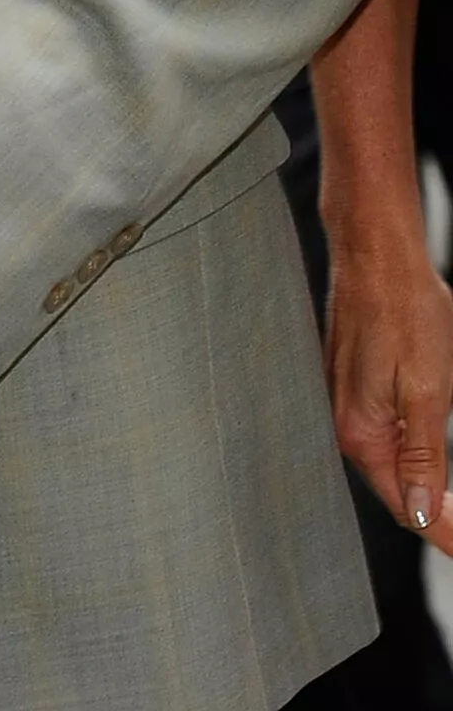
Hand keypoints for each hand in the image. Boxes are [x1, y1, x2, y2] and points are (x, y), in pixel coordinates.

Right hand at [326, 243, 452, 554]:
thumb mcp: (427, 389)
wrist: (376, 253)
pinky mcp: (353, 384)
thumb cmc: (403, 311)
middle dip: (434, 519)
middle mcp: (345, 423)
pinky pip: (383, 437)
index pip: (407, 507)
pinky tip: (428, 462)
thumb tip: (420, 516)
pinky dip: (410, 457)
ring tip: (452, 514)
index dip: (443, 535)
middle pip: (396, 490)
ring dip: (423, 490)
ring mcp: (346, 402)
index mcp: (361, 432)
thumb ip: (423, 457)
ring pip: (390, 464)